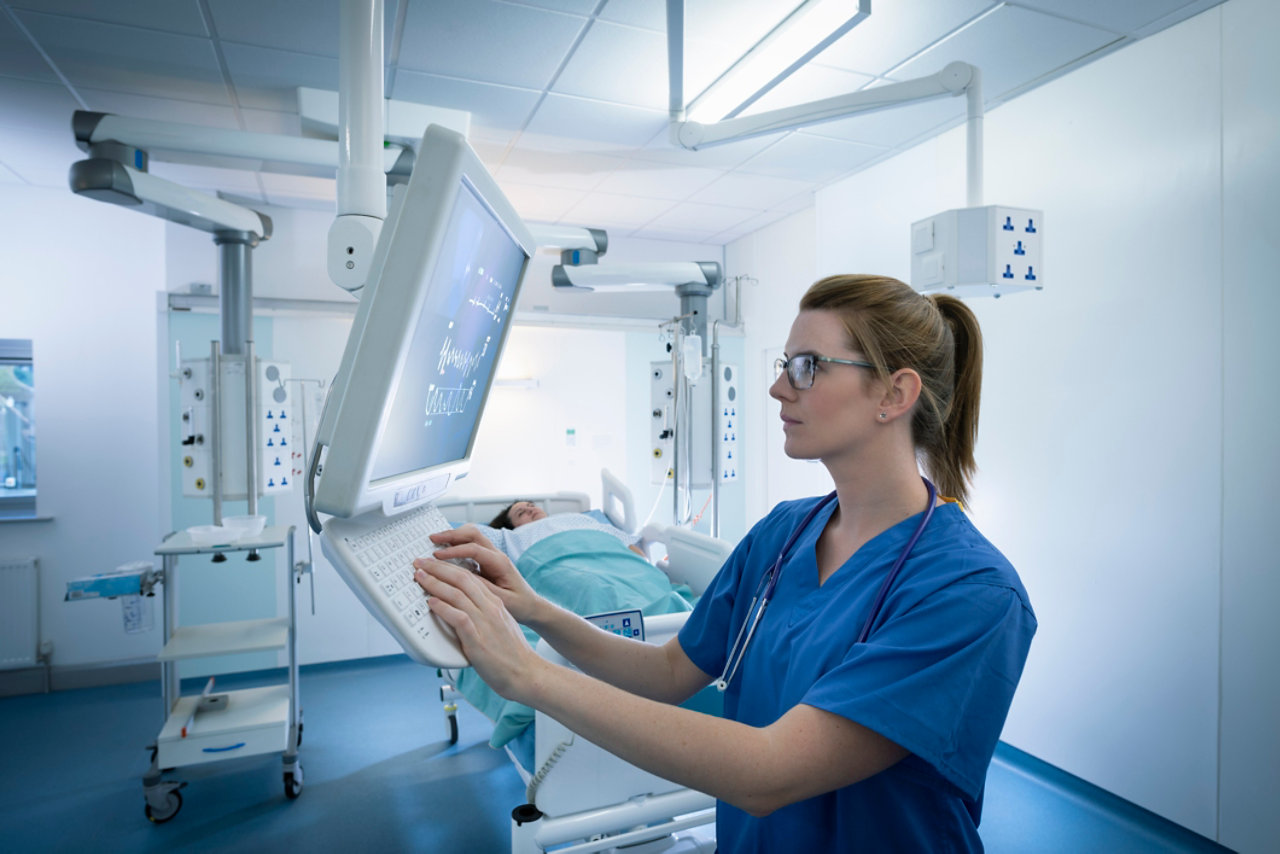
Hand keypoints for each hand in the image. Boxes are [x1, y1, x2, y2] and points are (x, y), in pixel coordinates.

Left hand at [412, 556, 543, 701]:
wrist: (526, 673)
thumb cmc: (512, 654)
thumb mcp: (501, 626)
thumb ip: (484, 615)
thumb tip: (464, 612)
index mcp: (496, 604)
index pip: (471, 577)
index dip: (450, 568)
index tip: (435, 563)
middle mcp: (491, 609)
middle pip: (462, 579)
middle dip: (439, 568)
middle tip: (422, 562)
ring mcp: (485, 623)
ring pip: (458, 594)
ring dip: (435, 583)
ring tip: (421, 577)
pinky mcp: (478, 640)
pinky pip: (459, 617)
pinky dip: (443, 608)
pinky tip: (431, 603)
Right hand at [420, 526, 540, 623]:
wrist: (532, 607)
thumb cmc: (519, 605)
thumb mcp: (500, 600)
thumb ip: (482, 588)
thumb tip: (461, 579)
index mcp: (500, 563)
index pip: (475, 549)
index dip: (454, 551)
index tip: (437, 556)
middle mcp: (497, 555)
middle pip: (473, 534)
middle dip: (451, 535)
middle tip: (432, 539)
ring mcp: (492, 556)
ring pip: (472, 537)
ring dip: (453, 537)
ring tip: (435, 542)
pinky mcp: (487, 562)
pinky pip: (471, 546)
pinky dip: (456, 545)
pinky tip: (445, 552)